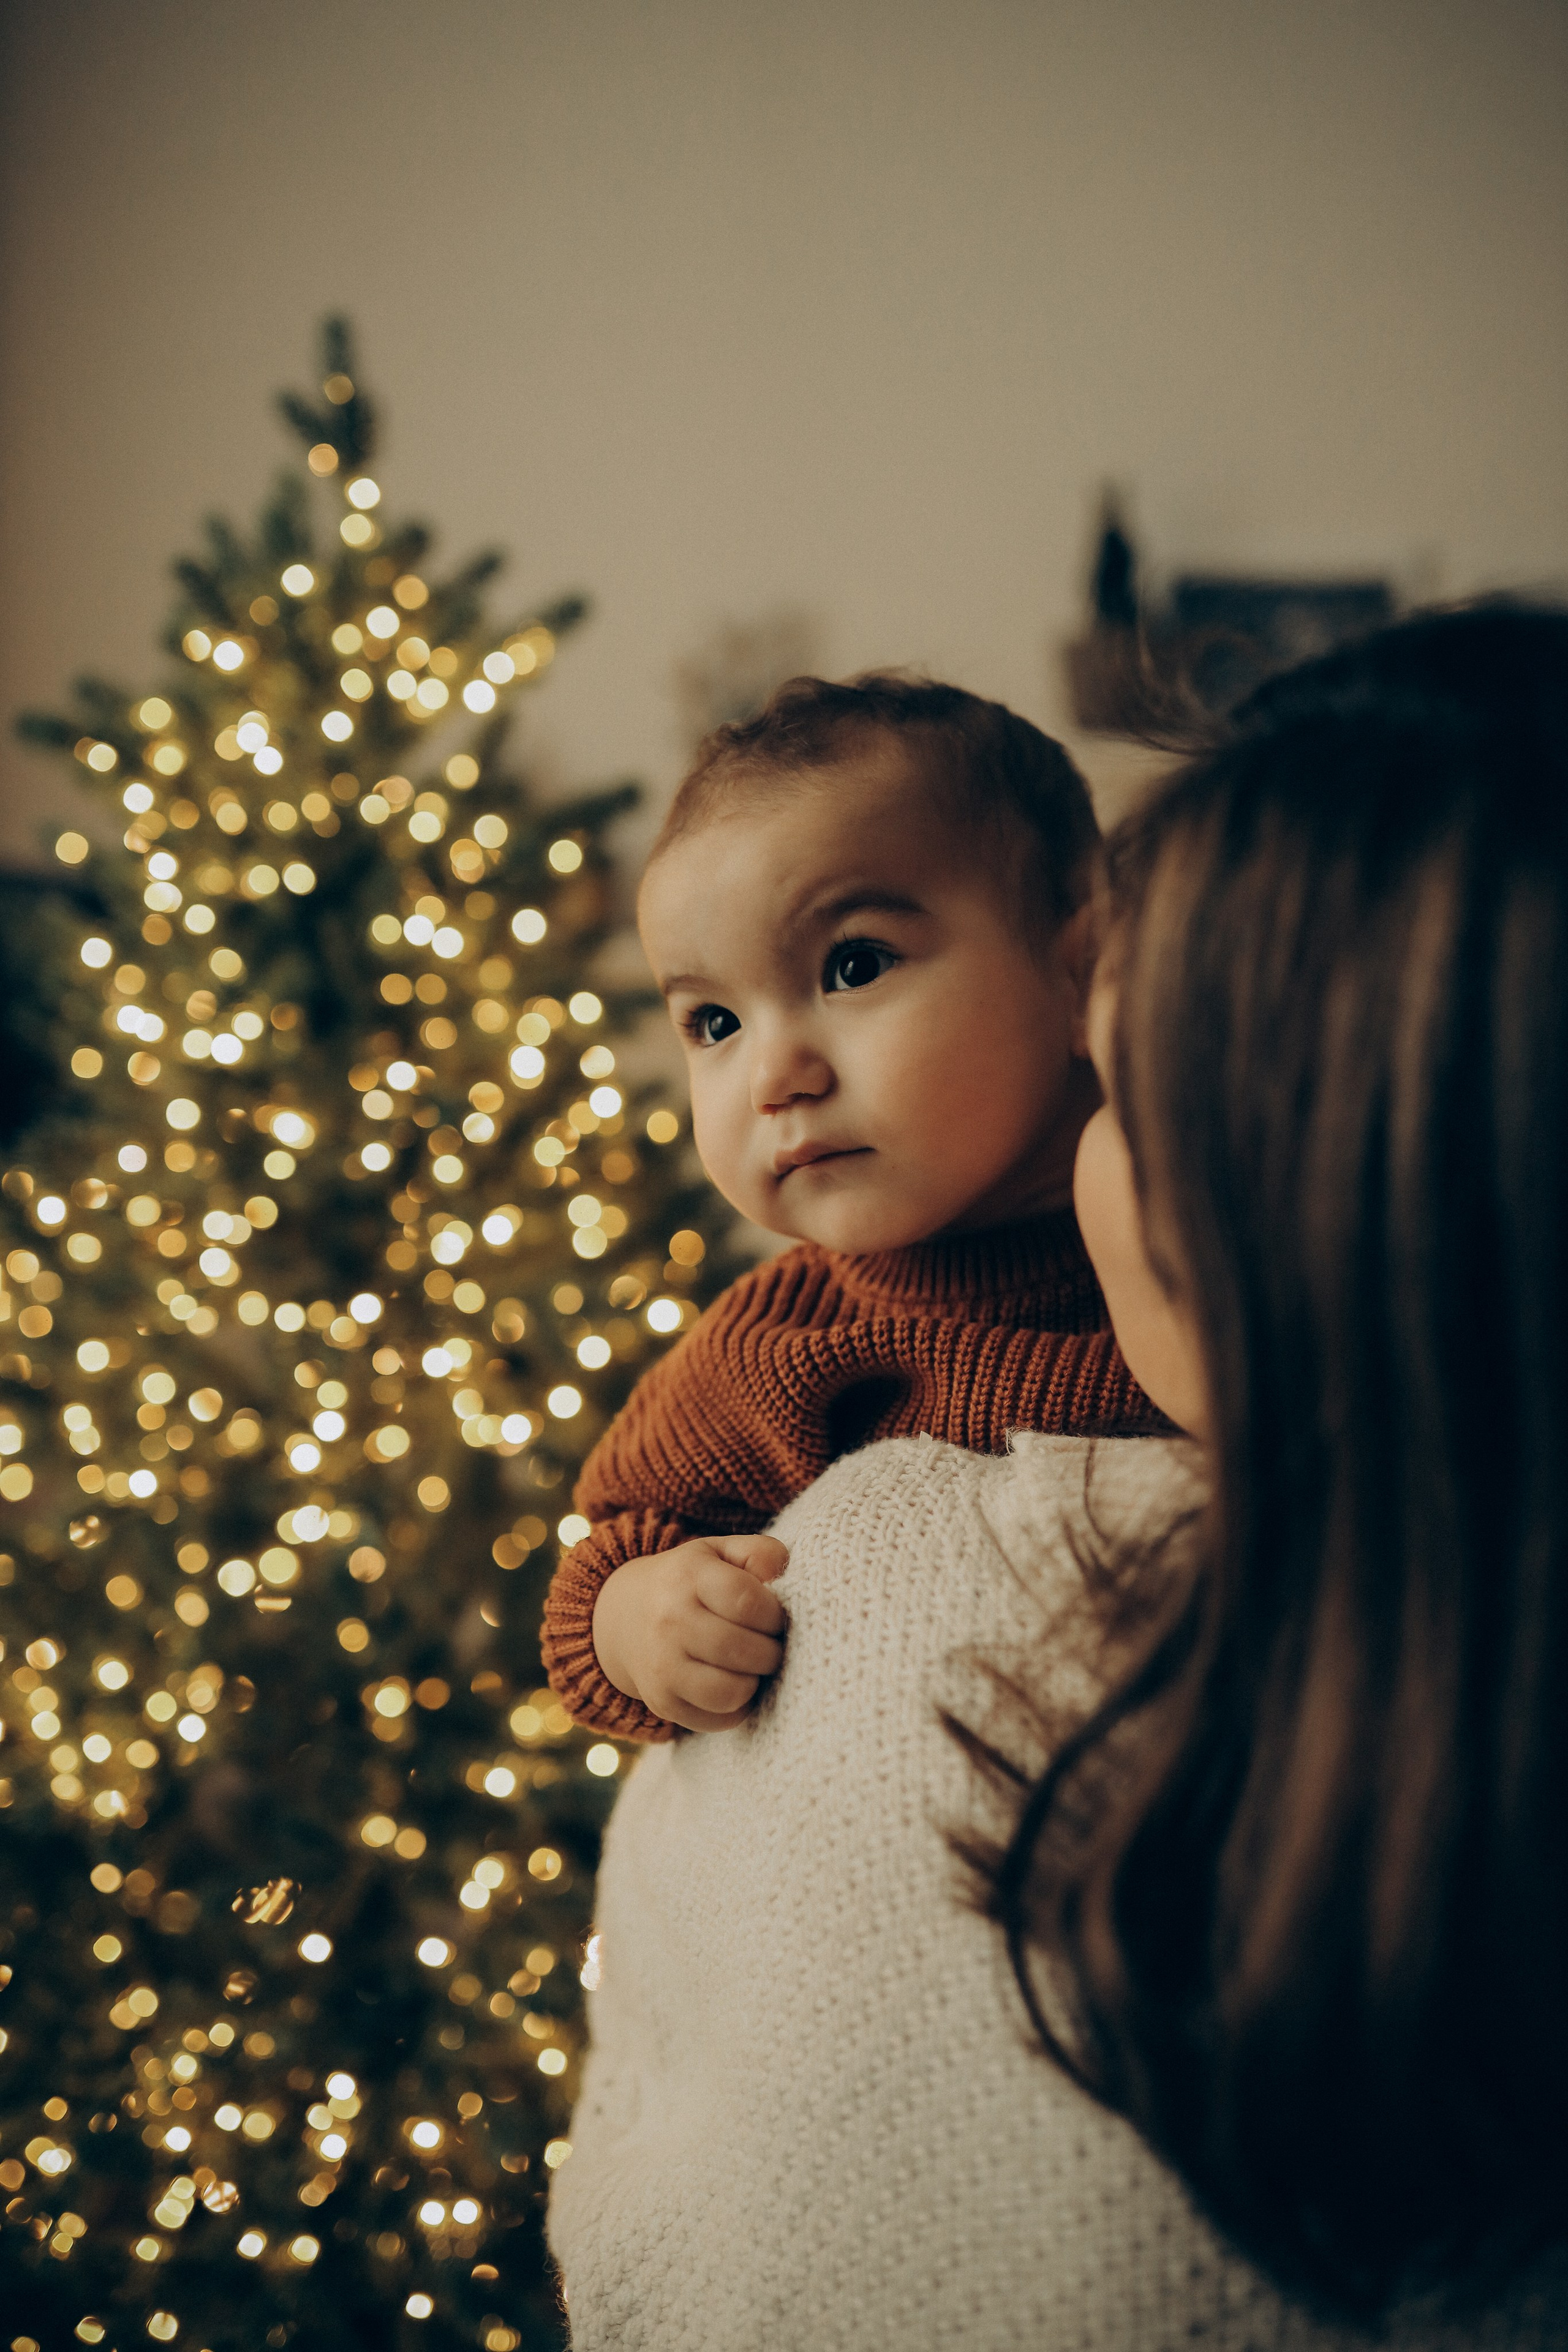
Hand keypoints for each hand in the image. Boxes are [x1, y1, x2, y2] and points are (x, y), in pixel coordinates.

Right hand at [591, 1535, 788, 1732]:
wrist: (625, 1618)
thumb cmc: (689, 1583)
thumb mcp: (719, 1552)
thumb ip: (759, 1552)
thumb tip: (779, 1570)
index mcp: (688, 1576)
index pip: (746, 1600)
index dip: (774, 1614)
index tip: (775, 1617)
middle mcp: (669, 1621)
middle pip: (742, 1649)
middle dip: (772, 1652)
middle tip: (771, 1646)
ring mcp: (662, 1666)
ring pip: (731, 1692)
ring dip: (755, 1682)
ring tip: (752, 1667)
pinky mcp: (662, 1702)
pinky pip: (718, 1719)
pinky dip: (737, 1707)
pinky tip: (733, 1684)